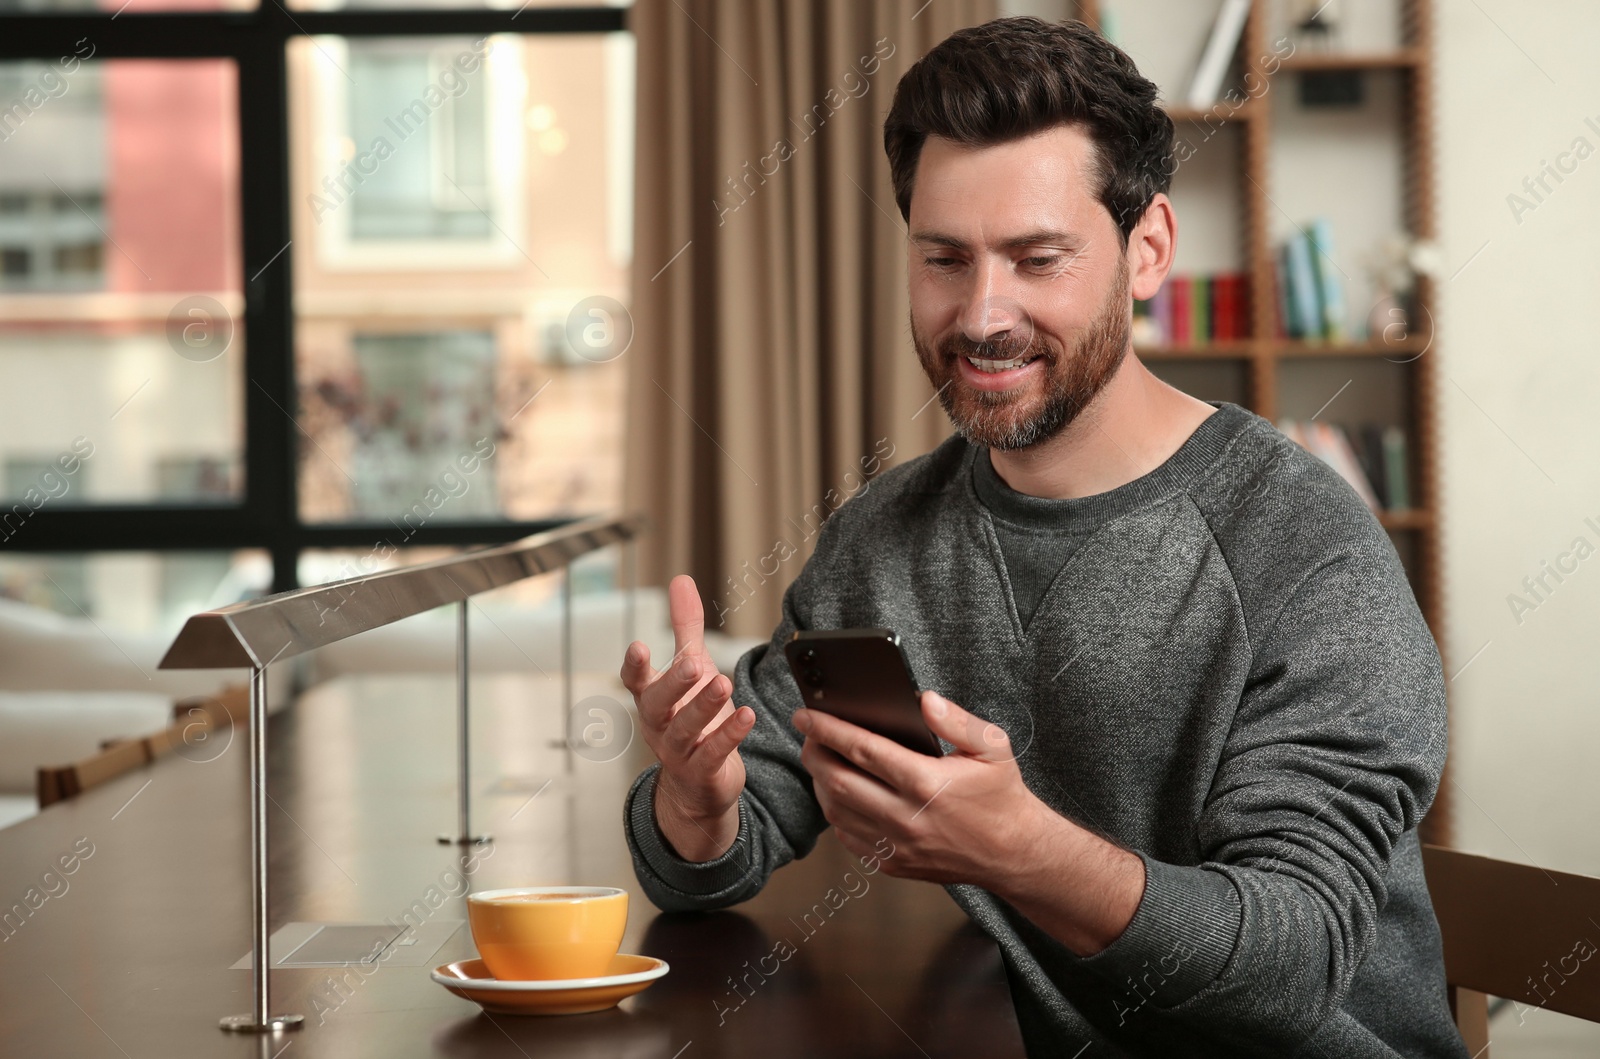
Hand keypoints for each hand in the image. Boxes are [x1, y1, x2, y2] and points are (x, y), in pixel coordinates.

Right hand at [620, 574, 754, 860]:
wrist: (698, 787)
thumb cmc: (692, 720)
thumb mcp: (690, 669)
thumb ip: (684, 628)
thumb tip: (681, 580)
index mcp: (652, 699)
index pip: (635, 682)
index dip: (634, 667)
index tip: (638, 646)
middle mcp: (659, 725)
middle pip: (657, 705)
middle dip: (673, 683)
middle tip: (693, 663)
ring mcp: (678, 752)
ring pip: (684, 730)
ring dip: (703, 707)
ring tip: (723, 683)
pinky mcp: (702, 772)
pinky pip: (712, 754)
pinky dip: (728, 736)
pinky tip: (746, 716)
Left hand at [796, 689, 1143, 954]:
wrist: (1012, 853)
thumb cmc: (1000, 796)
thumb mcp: (992, 746)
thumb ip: (956, 720)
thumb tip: (923, 699)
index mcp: (926, 783)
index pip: (862, 749)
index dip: (828, 729)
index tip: (805, 714)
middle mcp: (906, 817)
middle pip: (838, 780)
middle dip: (814, 753)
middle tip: (806, 734)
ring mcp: (896, 845)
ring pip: (837, 811)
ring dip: (820, 782)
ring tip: (820, 759)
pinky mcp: (892, 864)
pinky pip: (848, 837)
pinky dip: (835, 812)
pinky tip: (840, 793)